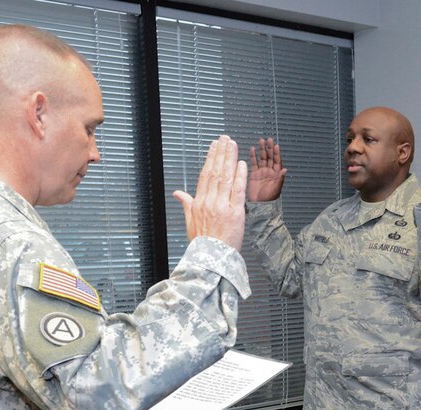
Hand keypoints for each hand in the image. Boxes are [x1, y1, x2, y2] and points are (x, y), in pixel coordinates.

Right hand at [172, 135, 247, 250]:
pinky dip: (240, 177)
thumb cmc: (202, 243)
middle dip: (221, 153)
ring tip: (233, 145)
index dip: (210, 158)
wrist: (212, 260)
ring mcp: (222, 207)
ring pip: (226, 178)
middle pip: (216, 172)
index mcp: (199, 203)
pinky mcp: (235, 214)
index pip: (205, 175)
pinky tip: (242, 164)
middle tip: (225, 138)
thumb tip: (178, 193)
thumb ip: (186, 204)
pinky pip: (237, 191)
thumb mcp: (190, 222)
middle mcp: (209, 202)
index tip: (214, 146)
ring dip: (230, 159)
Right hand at [247, 137, 286, 201]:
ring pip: (262, 158)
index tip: (276, 145)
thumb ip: (280, 178)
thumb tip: (285, 169)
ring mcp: (262, 172)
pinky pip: (254, 163)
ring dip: (262, 150)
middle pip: (270, 157)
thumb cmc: (269, 198)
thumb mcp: (276, 189)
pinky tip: (253, 149)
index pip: (277, 161)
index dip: (277, 153)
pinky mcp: (254, 173)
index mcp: (277, 174)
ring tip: (261, 141)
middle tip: (269, 139)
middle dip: (269, 148)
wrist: (259, 205)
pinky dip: (253, 156)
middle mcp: (270, 171)